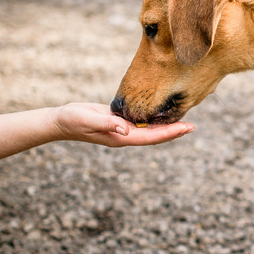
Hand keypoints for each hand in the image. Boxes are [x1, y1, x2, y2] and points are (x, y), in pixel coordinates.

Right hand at [52, 103, 193, 146]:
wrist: (61, 121)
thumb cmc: (73, 120)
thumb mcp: (88, 120)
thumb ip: (106, 123)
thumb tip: (125, 129)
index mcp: (121, 138)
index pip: (150, 138)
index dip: (169, 134)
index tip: (185, 129)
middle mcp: (125, 136)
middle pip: (155, 136)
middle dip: (174, 132)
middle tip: (192, 127)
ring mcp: (123, 130)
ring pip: (150, 130)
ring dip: (167, 127)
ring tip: (184, 122)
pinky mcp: (120, 122)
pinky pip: (142, 123)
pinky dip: (154, 120)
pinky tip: (162, 114)